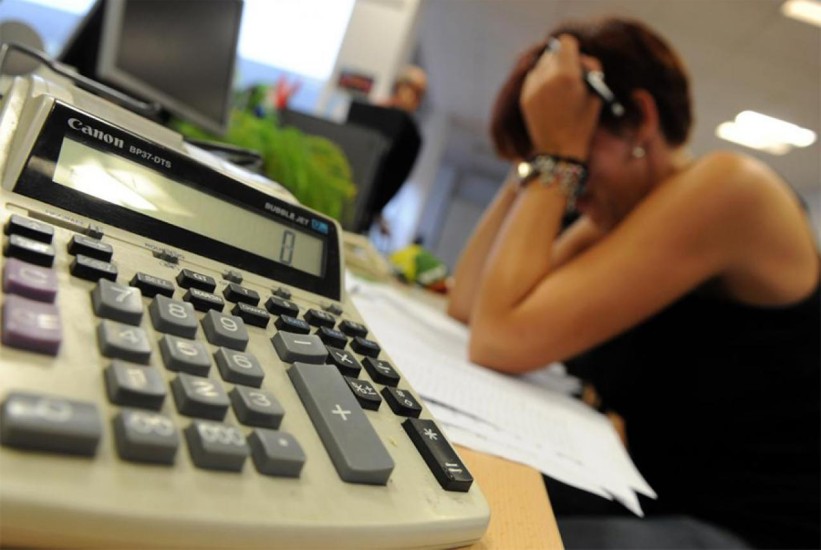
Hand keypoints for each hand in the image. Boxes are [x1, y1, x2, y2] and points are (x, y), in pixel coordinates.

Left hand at [519, 35, 602, 159]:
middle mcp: (545, 77)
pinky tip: (550, 98)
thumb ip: (590, 68)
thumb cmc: (583, 123)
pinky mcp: (524, 96)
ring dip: (551, 70)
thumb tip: (579, 57)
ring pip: (541, 64)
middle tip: (571, 77)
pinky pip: (533, 77)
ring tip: (560, 90)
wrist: (559, 150)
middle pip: (553, 52)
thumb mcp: (596, 93)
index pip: (565, 42)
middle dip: (563, 61)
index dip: (574, 51)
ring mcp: (532, 87)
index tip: (578, 63)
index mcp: (566, 74)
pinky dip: (542, 81)